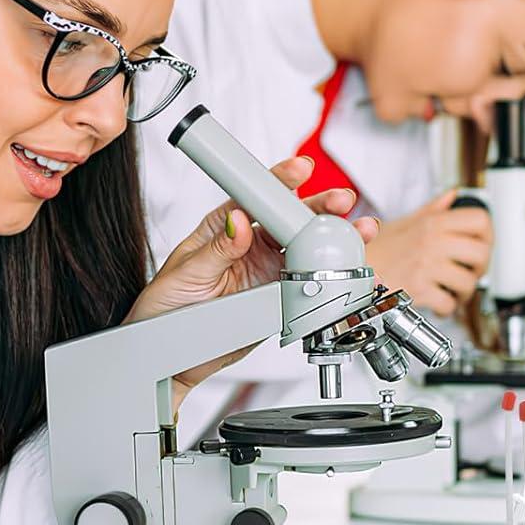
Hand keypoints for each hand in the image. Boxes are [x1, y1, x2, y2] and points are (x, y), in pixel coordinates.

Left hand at [126, 154, 377, 394]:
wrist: (171, 354)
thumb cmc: (167, 305)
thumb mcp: (187, 271)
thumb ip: (217, 250)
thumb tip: (238, 224)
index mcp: (224, 227)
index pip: (255, 196)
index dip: (279, 181)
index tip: (298, 171)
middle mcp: (250, 244)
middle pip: (290, 219)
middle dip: (319, 206)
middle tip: (340, 201)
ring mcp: (266, 270)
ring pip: (306, 248)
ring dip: (333, 238)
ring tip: (357, 230)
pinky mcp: (277, 297)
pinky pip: (307, 282)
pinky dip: (330, 275)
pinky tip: (346, 265)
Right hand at [366, 191, 491, 315]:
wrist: (351, 269)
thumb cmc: (375, 249)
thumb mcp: (404, 222)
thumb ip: (433, 210)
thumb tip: (453, 196)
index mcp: (432, 222)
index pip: (480, 220)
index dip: (488, 234)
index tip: (482, 243)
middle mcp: (431, 242)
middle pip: (481, 252)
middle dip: (481, 268)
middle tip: (472, 271)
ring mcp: (425, 266)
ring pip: (467, 281)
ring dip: (464, 291)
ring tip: (454, 290)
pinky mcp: (417, 289)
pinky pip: (447, 303)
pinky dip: (446, 307)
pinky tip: (439, 302)